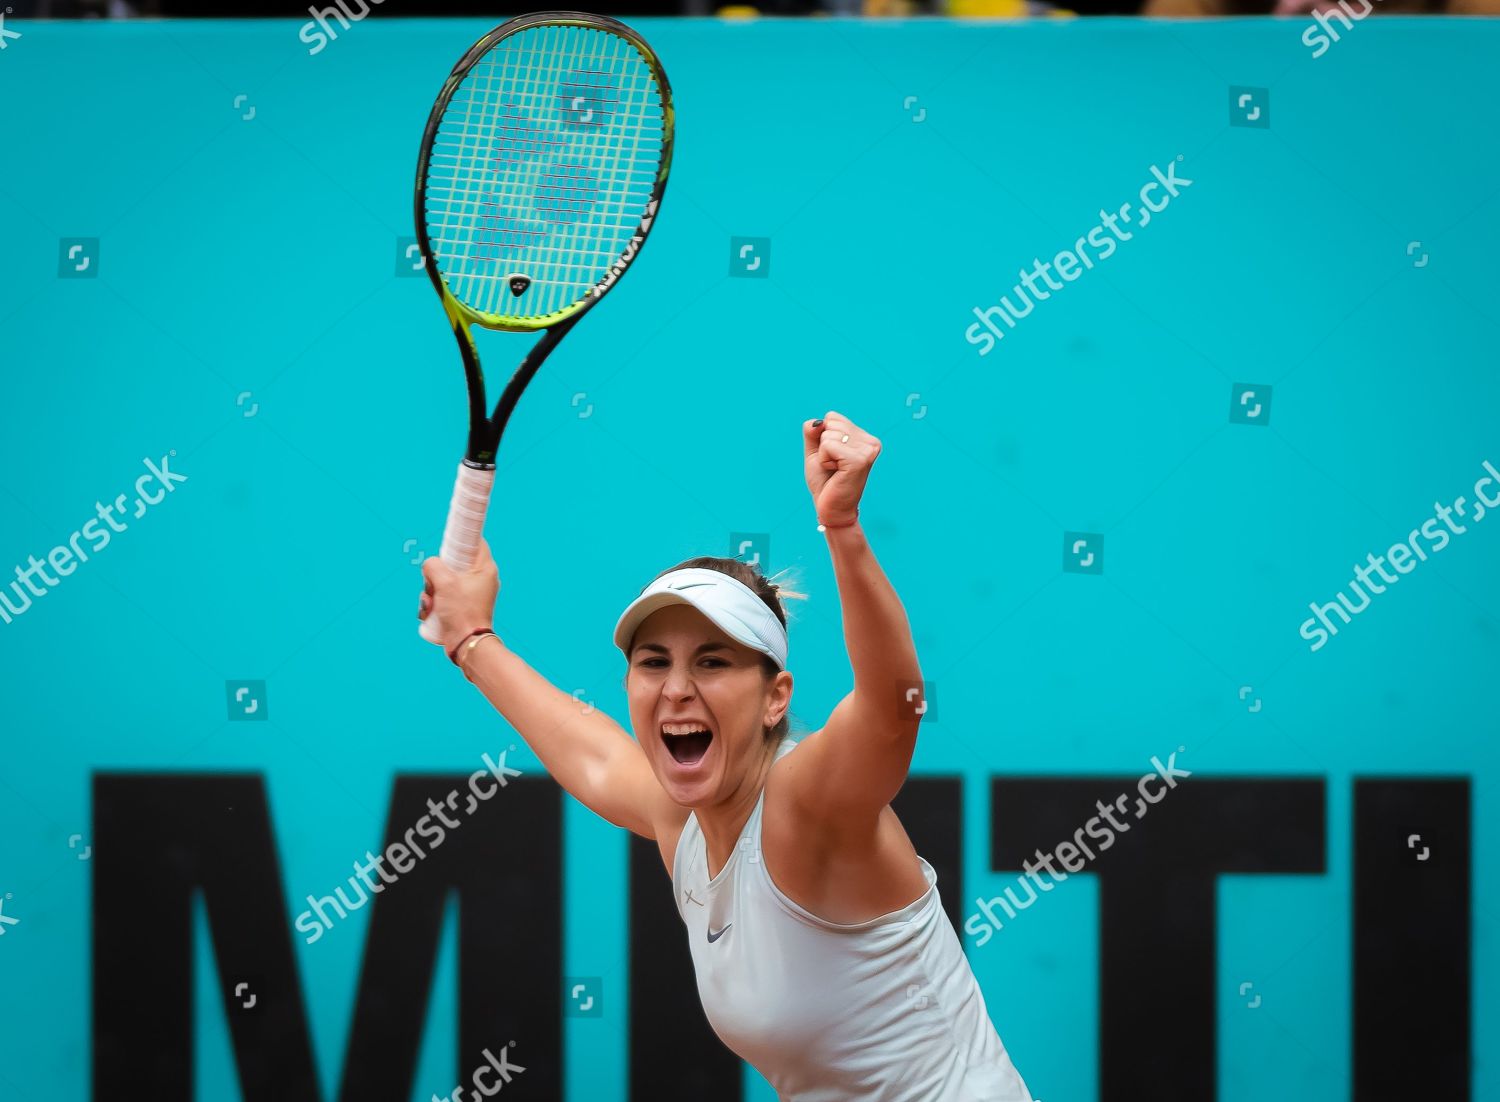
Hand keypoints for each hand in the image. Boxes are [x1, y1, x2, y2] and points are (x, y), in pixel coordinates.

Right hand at [419, 538, 500, 652]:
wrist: (466, 644)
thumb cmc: (461, 612)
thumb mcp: (444, 582)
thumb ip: (433, 565)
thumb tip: (429, 565)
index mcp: (485, 568)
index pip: (475, 542)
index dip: (460, 539)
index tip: (446, 541)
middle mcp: (481, 579)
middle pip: (453, 563)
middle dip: (436, 574)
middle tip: (434, 583)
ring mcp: (472, 593)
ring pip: (444, 581)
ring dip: (431, 591)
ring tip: (432, 602)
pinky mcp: (463, 606)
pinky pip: (444, 596)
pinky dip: (435, 602)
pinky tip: (431, 611)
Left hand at [802, 410, 879, 527]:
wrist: (831, 509)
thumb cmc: (825, 481)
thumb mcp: (816, 451)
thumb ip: (814, 432)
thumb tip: (817, 422)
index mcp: (865, 437)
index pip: (833, 417)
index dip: (824, 437)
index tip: (833, 457)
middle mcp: (871, 442)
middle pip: (831, 423)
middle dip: (824, 445)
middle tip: (834, 466)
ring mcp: (867, 450)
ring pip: (828, 434)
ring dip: (824, 455)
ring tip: (836, 470)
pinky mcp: (859, 460)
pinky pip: (828, 445)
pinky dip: (824, 459)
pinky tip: (836, 472)